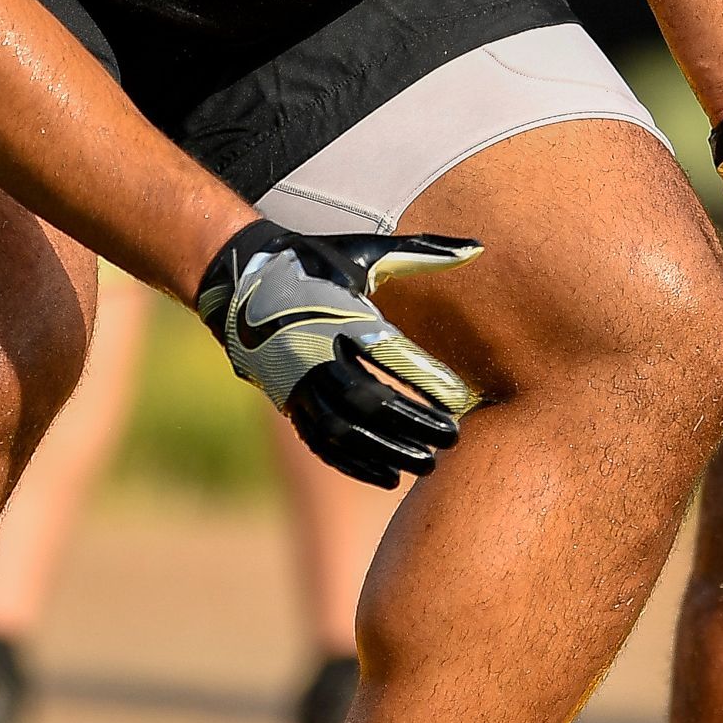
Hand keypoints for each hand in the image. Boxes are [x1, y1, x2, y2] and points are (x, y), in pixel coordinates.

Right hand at [194, 220, 484, 486]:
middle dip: (412, 424)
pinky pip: (323, 444)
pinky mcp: (289, 404)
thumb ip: (423, 253)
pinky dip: (355, 464)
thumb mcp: (367, 251)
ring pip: (345, 430)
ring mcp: (298, 383)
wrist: (243, 281)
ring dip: (387, 451)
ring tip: (428, 464)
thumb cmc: (317, 263)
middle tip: (452, 439)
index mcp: (338, 313)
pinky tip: (389, 476)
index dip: (426, 379)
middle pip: (369, 401)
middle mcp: (315, 352)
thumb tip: (479, 246)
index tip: (461, 399)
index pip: (389, 353)